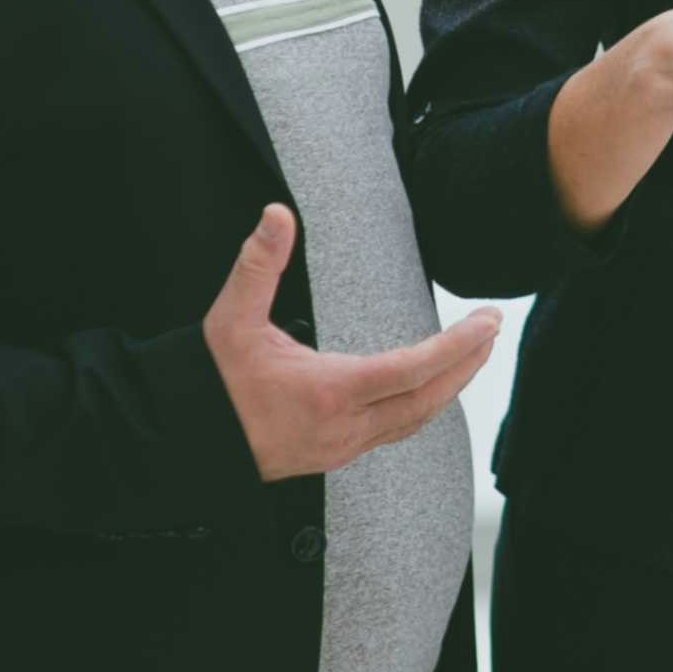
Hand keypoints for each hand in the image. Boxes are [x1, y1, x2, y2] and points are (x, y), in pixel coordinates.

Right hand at [203, 205, 500, 482]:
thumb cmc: (208, 382)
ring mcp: (341, 447)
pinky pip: (393, 432)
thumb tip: (276, 215)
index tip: (487, 320)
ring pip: (414, 421)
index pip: (413, 369)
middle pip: (428, 400)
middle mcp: (344, 427)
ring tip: (473, 355)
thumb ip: (258, 264)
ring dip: (449, 387)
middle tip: (492, 331)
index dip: (458, 345)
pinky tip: (428, 388)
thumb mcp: (231, 318)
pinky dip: (421, 406)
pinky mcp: (333, 456)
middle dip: (467, 365)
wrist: (180, 440)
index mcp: (329, 391)